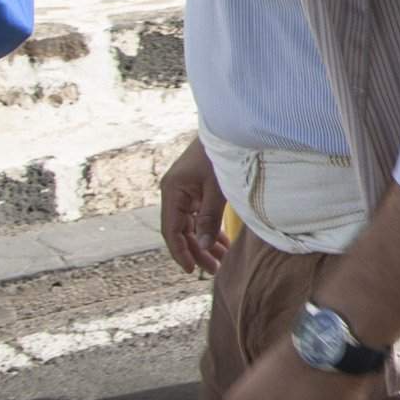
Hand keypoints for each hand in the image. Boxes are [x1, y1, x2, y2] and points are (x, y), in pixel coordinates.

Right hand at [161, 136, 227, 274]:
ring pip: (191, 225)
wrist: (228, 129)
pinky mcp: (195, 191)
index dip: (180, 252)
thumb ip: (210, 218)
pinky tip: (222, 244)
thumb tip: (204, 247)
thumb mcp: (217, 189)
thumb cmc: (221, 155)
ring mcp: (184, 192)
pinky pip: (198, 217)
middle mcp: (174, 193)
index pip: (171, 230)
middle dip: (197, 251)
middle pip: (181, 231)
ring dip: (205, 243)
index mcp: (172, 191)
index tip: (191, 270)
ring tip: (221, 261)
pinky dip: (209, 230)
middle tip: (214, 270)